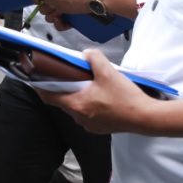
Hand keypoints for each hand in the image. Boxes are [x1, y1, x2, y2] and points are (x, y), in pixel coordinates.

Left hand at [35, 49, 157, 133]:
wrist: (147, 118)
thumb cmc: (126, 97)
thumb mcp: (108, 72)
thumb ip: (94, 58)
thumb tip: (86, 54)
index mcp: (76, 105)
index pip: (48, 97)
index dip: (39, 87)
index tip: (35, 78)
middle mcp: (79, 117)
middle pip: (61, 102)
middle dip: (60, 89)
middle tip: (64, 76)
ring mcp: (89, 125)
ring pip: (74, 108)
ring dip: (75, 97)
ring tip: (83, 84)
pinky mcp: (99, 128)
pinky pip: (86, 114)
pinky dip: (86, 104)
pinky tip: (97, 96)